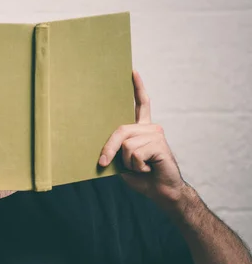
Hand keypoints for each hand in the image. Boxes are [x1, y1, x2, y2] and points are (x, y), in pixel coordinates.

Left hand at [98, 70, 185, 204]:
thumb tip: (101, 145)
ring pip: (127, 145)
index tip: (133, 71)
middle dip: (108, 149)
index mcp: (143, 129)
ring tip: (141, 167)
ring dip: (128, 163)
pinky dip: (137, 166)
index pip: (142, 104)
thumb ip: (116, 149)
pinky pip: (135, 154)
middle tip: (103, 163)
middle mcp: (151, 128)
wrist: (162, 191)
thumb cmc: (142, 177)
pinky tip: (149, 169)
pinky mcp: (159, 144)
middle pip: (120, 131)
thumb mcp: (123, 161)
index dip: (138, 88)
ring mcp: (156, 135)